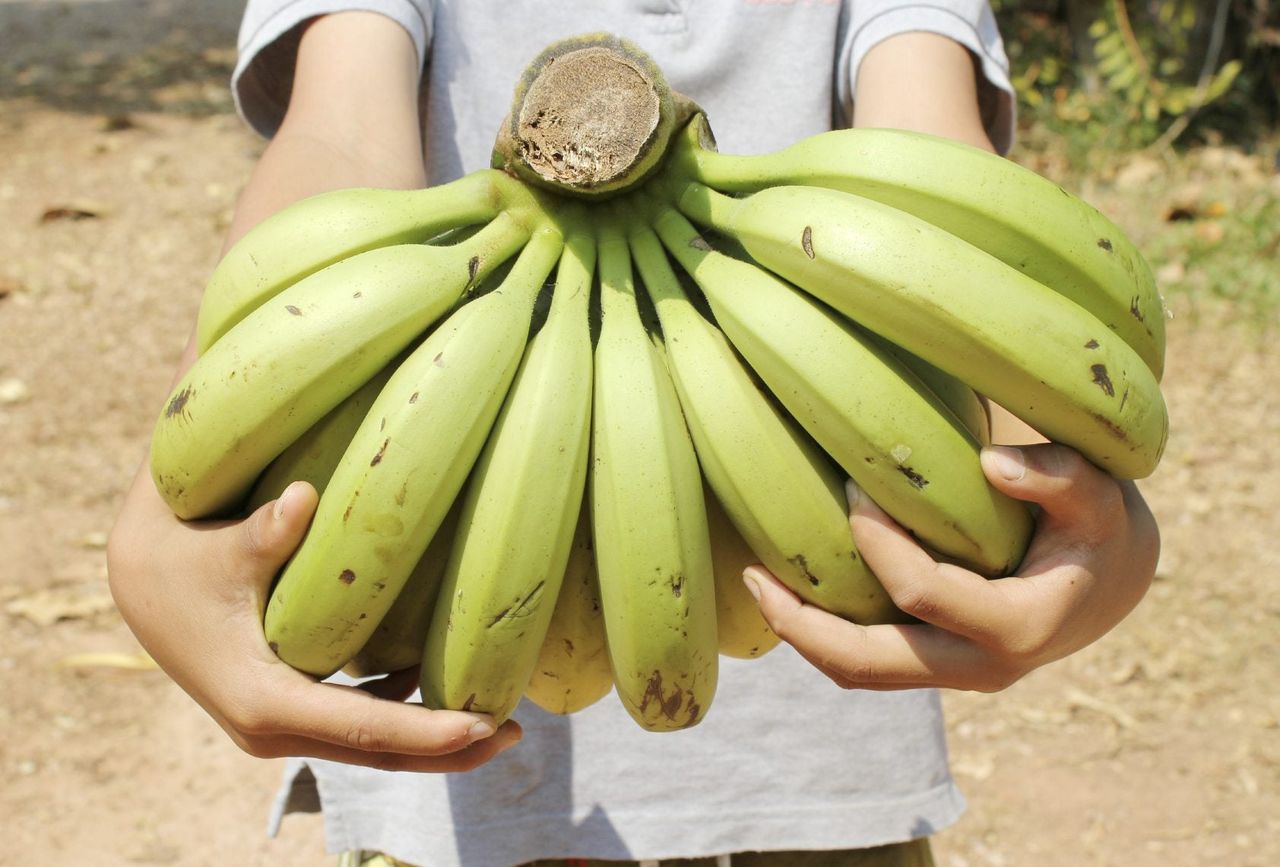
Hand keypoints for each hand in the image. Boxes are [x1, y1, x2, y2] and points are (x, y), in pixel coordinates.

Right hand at [107, 471, 521, 769]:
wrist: (139, 579)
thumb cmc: (179, 558)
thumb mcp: (216, 546)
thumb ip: (262, 532)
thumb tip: (303, 499)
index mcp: (262, 700)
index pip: (360, 726)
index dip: (426, 730)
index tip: (485, 725)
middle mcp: (272, 728)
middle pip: (375, 754)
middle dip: (448, 750)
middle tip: (518, 731)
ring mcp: (280, 723)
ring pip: (369, 744)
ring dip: (431, 737)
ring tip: (500, 716)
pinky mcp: (289, 705)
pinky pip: (356, 720)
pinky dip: (401, 712)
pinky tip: (442, 684)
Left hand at [743, 444, 1159, 691]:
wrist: (1115, 580)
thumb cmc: (1102, 525)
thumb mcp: (1101, 493)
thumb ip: (1060, 474)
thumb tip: (991, 463)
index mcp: (1021, 628)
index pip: (923, 593)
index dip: (878, 542)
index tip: (852, 484)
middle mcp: (984, 668)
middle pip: (871, 665)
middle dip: (804, 626)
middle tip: (753, 574)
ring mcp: (957, 675)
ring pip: (862, 674)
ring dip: (804, 636)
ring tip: (755, 584)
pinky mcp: (939, 666)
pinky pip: (871, 663)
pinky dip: (826, 634)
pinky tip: (794, 589)